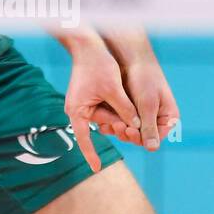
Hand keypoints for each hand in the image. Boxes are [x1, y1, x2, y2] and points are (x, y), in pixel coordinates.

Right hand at [62, 37, 139, 172]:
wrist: (89, 45)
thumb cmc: (97, 65)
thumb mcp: (113, 90)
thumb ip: (124, 109)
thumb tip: (136, 126)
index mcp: (77, 111)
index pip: (83, 139)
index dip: (91, 154)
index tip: (96, 169)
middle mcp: (78, 110)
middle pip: (102, 125)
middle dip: (118, 125)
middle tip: (134, 124)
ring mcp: (84, 103)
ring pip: (107, 117)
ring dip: (120, 115)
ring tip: (132, 111)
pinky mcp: (91, 97)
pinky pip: (106, 108)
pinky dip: (117, 108)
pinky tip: (128, 103)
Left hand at [92, 53, 178, 151]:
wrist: (131, 57)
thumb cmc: (145, 77)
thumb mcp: (147, 103)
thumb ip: (149, 126)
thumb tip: (152, 149)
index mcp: (169, 118)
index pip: (156, 137)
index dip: (141, 137)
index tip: (128, 131)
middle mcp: (158, 119)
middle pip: (142, 136)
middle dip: (128, 133)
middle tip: (116, 127)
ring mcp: (144, 115)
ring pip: (131, 130)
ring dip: (119, 129)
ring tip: (108, 125)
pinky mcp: (131, 111)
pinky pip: (123, 122)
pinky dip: (113, 123)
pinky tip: (103, 123)